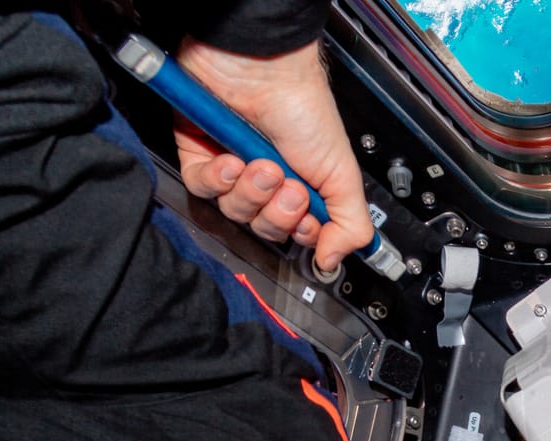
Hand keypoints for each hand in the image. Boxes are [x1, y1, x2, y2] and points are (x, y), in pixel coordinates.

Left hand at [171, 38, 373, 273]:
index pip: (295, 234)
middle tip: (287, 186)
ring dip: (249, 192)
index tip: (307, 216)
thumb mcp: (342, 174)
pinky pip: (202, 189)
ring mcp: (234, 169)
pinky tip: (230, 160)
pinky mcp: (200, 155)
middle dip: (276, 211)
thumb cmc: (303, 108)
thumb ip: (349, 224)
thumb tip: (331, 262)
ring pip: (233, 211)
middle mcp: (267, 181)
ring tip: (260, 164)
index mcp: (302, 186)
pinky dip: (217, 180)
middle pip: (263, 227)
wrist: (262, 68)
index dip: (299, 232)